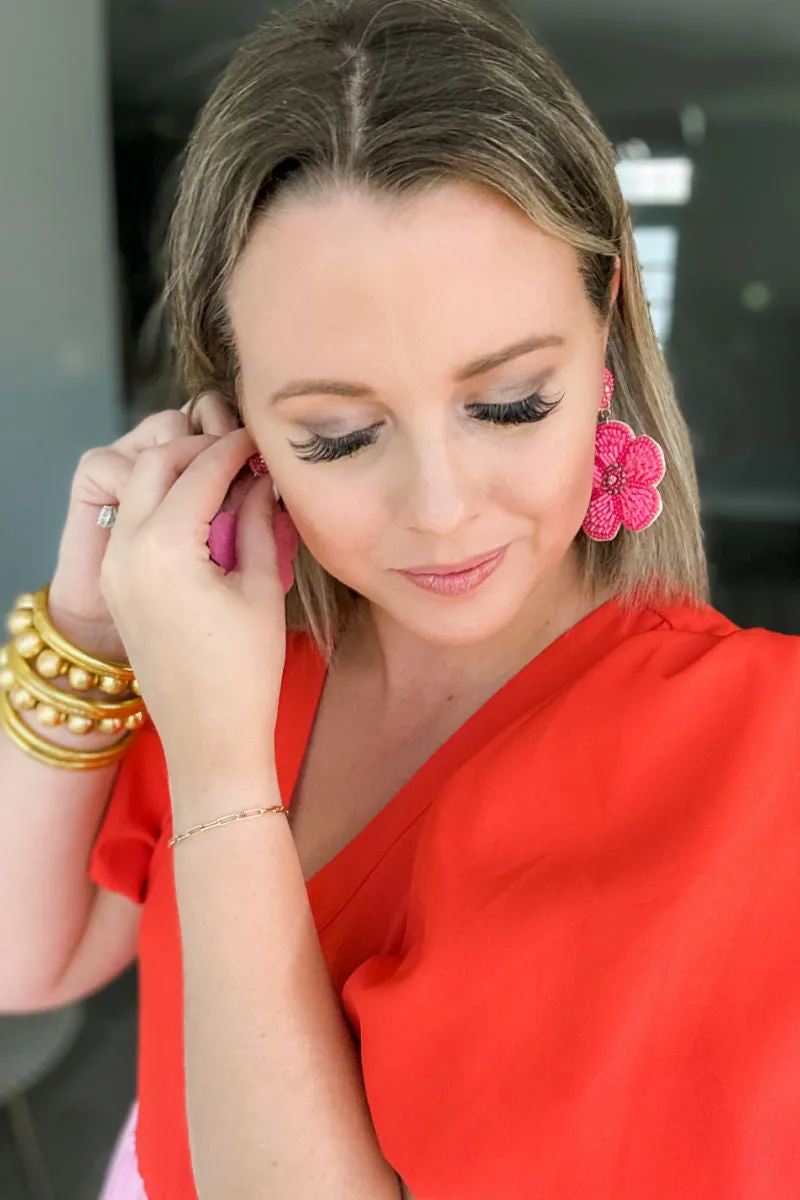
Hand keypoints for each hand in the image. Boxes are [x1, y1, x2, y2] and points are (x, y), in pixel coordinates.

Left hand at [98, 426, 288, 779]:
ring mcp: (116, 568)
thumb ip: (258, 522)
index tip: (263, 441)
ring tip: (227, 482)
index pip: (199, 469)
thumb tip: (260, 479)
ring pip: (139, 490)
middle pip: (156, 465)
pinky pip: (134, 522)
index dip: (235, 447)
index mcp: (165, 547)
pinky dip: (165, 504)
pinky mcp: (118, 585)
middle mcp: (127, 549)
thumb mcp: (261, 589)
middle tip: (242, 455)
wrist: (208, 739)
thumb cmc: (244, 672)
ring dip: (178, 474)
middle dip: (198, 449)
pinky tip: (204, 514)